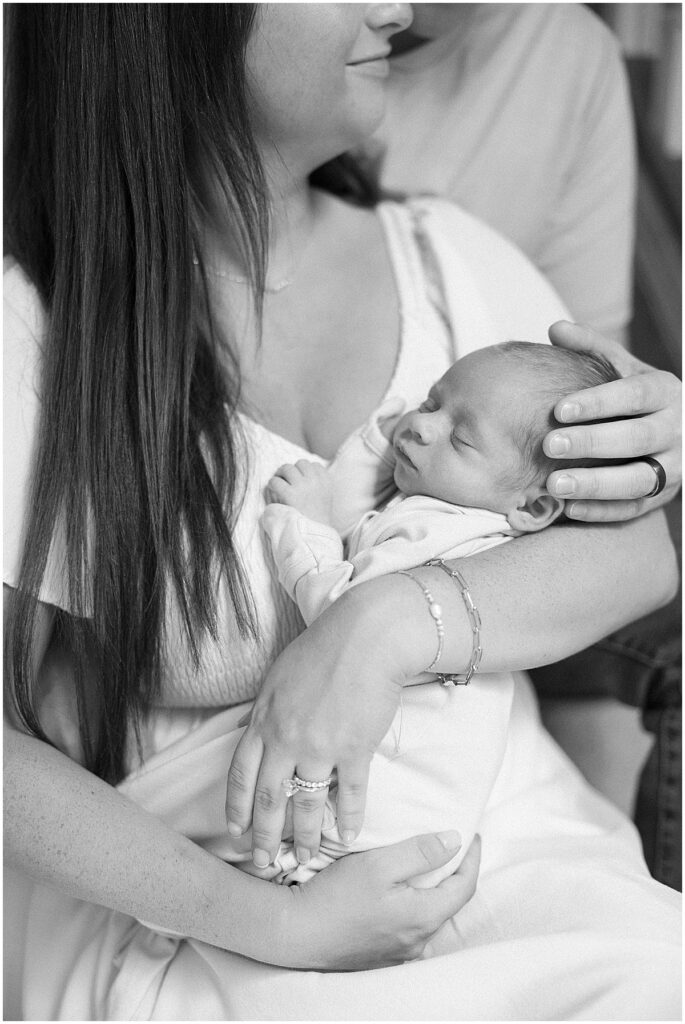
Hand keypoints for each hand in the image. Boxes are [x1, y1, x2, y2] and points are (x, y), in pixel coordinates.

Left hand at [225, 583, 419, 867]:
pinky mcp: (355, 748)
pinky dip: (350, 818)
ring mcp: (320, 746)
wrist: (366, 636)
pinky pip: (350, 793)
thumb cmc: (324, 648)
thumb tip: (253, 728)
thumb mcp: (279, 676)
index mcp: (264, 720)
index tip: (235, 830)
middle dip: (265, 835)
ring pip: (307, 804)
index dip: (237, 806)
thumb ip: (266, 709)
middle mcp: (286, 738)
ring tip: (306, 857)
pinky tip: (350, 835)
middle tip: (264, 862)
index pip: (240, 774)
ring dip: (306, 836)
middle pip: (269, 798)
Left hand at [267, 460, 333, 524]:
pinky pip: (276, 481)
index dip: (305, 471)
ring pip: (287, 468)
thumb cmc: (318, 519)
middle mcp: (316, 481)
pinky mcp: (290, 494)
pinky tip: (273, 491)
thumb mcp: (326, 498)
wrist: (315, 535)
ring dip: (281, 474)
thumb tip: (302, 473)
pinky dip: (272, 484)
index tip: (301, 480)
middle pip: (301, 463)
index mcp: (327, 482)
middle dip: (292, 470)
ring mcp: (303, 486)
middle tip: (286, 479)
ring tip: (279, 483)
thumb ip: (318, 484)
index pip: (315, 465)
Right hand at [271, 833, 479, 969]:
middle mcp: (416, 941)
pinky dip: (410, 904)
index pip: (464, 886)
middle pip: (447, 902)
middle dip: (452, 873)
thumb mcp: (379, 863)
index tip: (472, 834)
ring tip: (420, 864)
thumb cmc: (335, 897)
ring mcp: (399, 952)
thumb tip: (454, 841)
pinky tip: (394, 891)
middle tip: (447, 845)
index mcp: (422, 917)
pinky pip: (407, 927)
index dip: (472, 858)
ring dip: (429, 889)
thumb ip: (420, 852)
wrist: (295, 932)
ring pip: (427, 915)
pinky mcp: (380, 955)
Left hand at [544, 321, 680, 520]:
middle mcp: (675, 430)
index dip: (598, 403)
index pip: (635, 395)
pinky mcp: (663, 498)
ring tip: (554, 485)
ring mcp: (674, 468)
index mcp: (665, 392)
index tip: (559, 409)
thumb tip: (556, 329)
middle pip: (637, 438)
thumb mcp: (622, 368)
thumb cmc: (636, 397)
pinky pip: (634, 509)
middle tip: (550, 445)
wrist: (678, 431)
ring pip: (638, 480)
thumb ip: (591, 349)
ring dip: (595, 484)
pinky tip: (568, 509)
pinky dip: (602, 511)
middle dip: (592, 443)